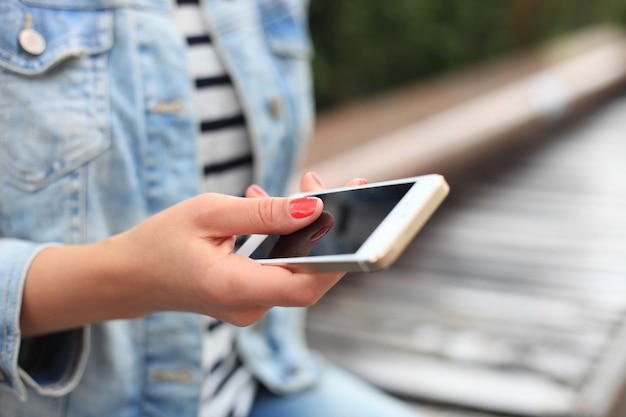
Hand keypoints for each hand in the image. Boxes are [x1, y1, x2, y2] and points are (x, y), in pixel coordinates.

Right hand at [21, 173, 366, 335]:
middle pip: (309, 275)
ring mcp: (251, 307)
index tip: (354, 214)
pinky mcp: (251, 297)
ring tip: (305, 185)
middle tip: (325, 181)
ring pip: (299, 269)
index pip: (305, 286)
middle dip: (327, 227)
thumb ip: (263, 213)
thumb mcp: (208, 213)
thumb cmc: (159, 242)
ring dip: (308, 228)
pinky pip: (283, 269)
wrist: (129, 277)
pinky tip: (275, 207)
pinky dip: (288, 238)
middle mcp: (249, 307)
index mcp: (233, 289)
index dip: (338, 257)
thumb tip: (314, 206)